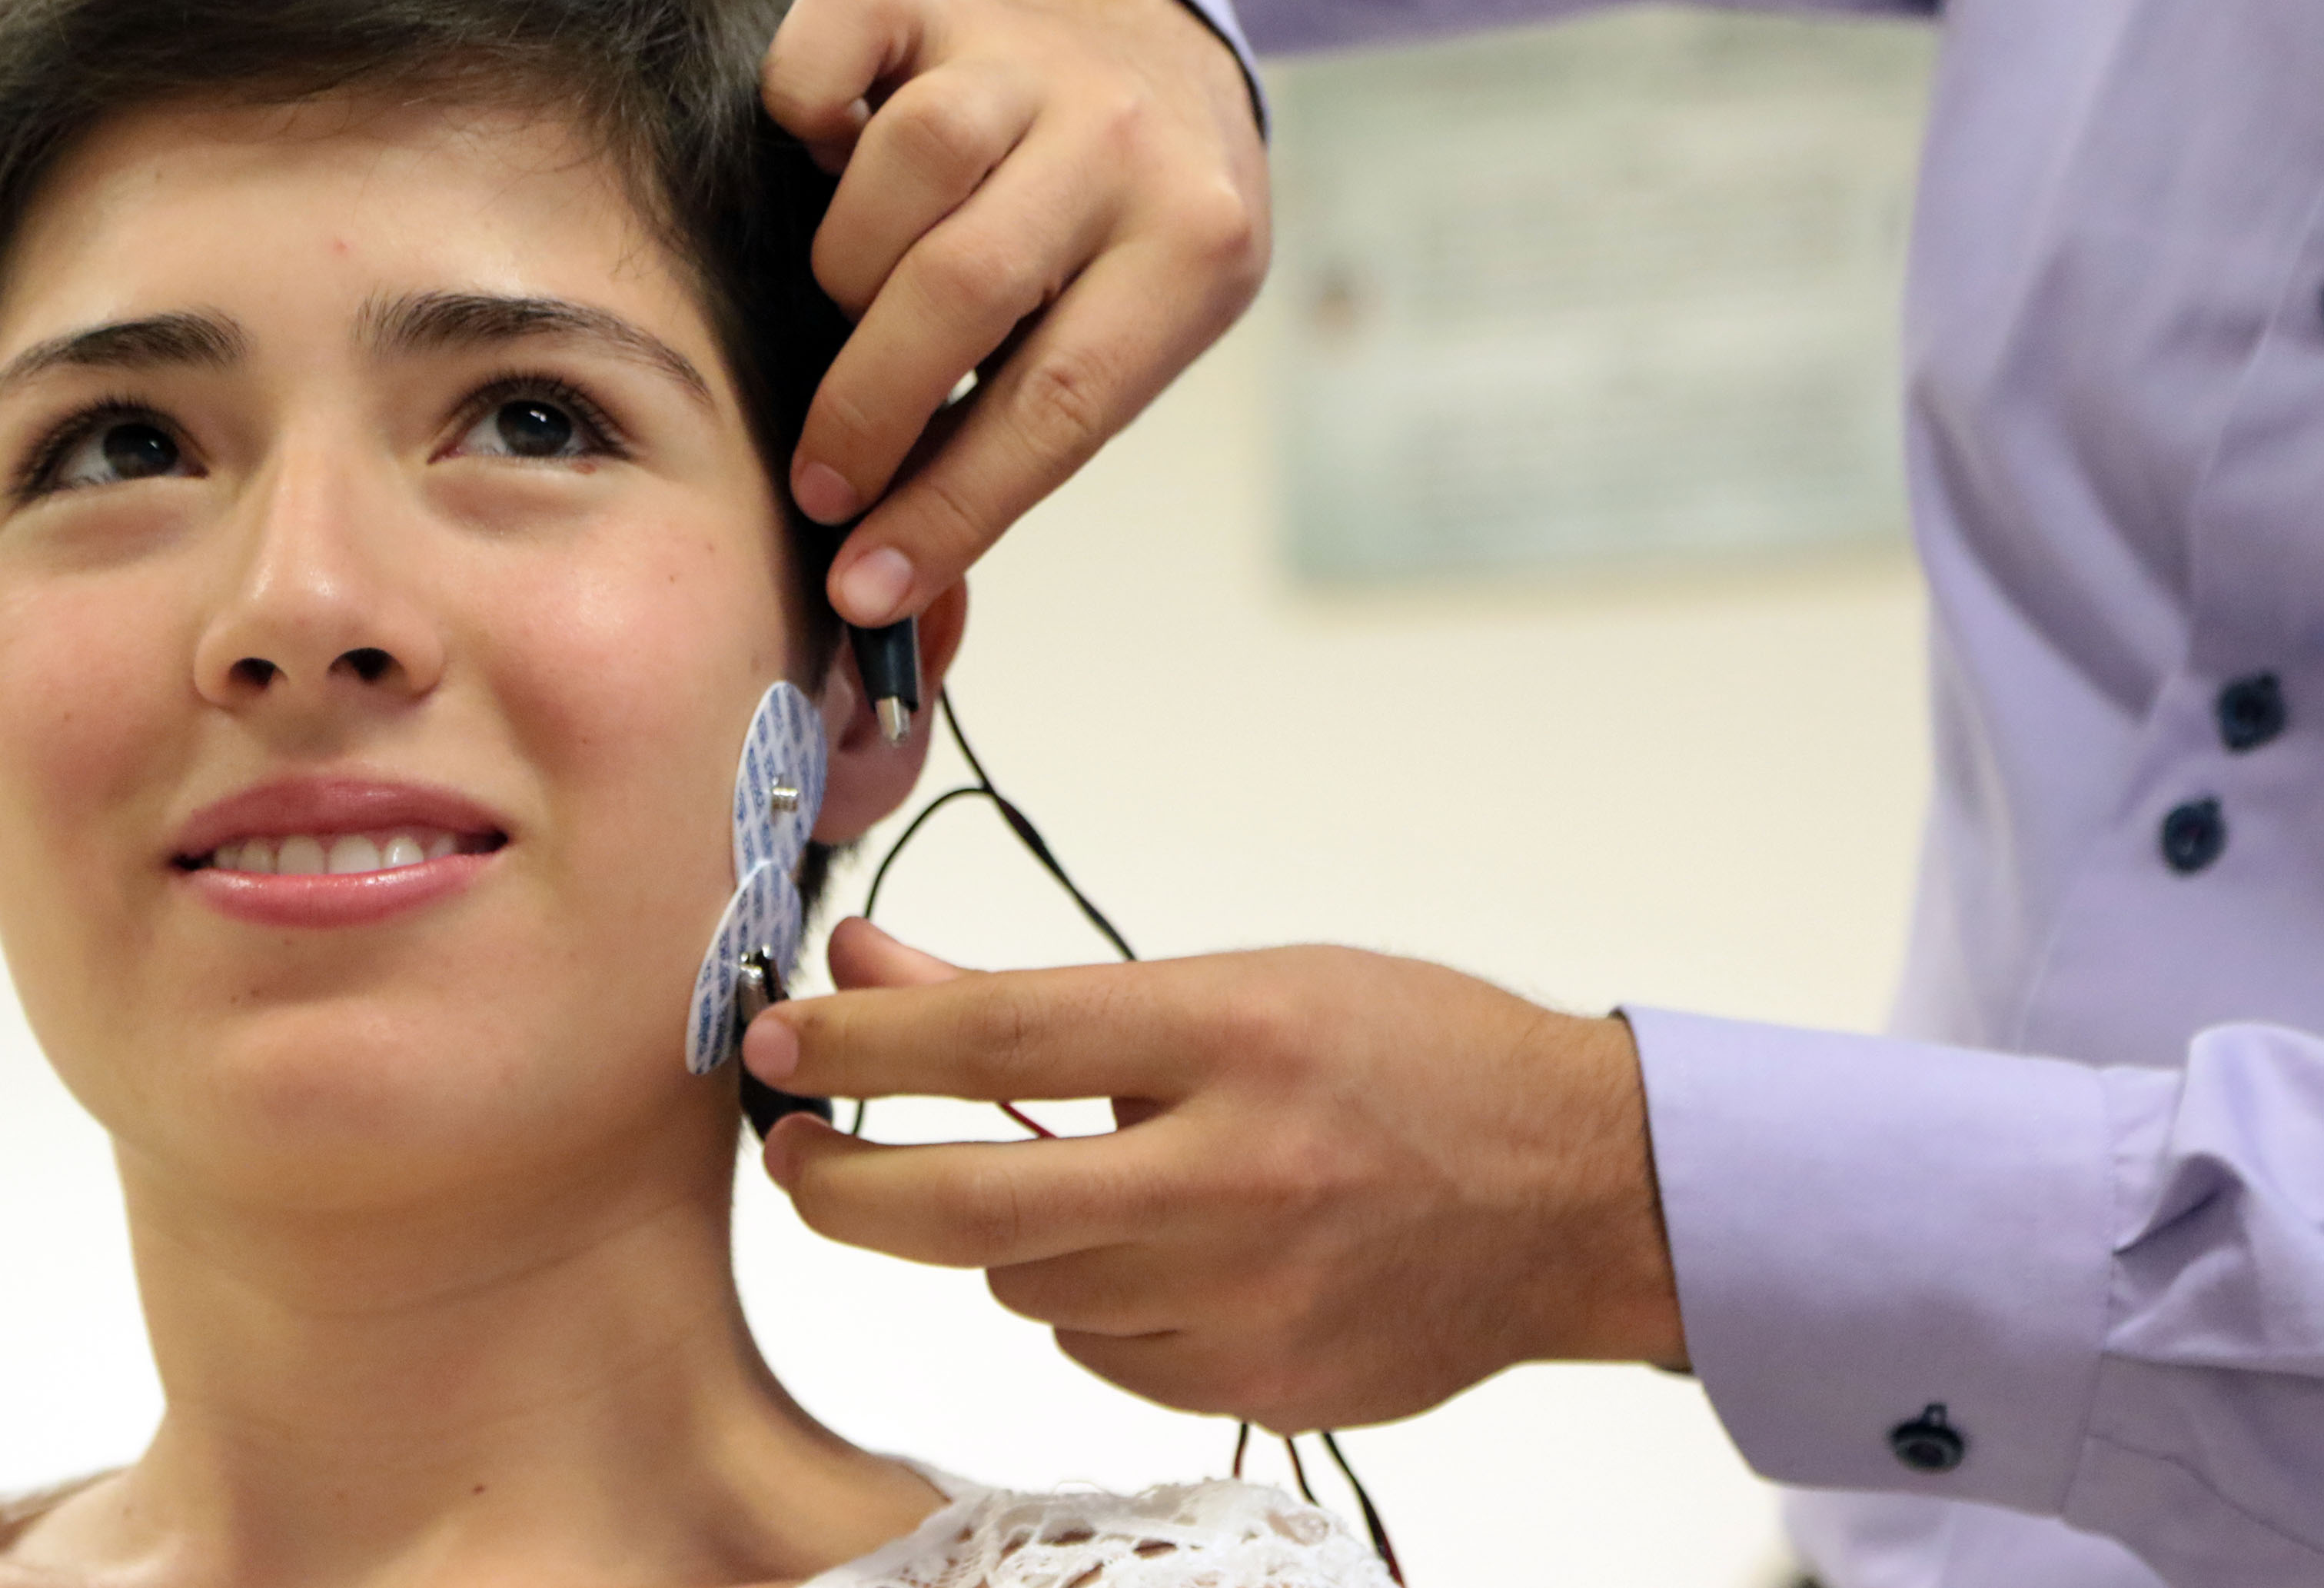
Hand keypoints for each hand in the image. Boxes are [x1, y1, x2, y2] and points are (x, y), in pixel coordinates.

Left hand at [744, 921, 1687, 1432]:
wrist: (1578, 1194)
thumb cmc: (1413, 1059)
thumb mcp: (1232, 984)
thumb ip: (1033, 997)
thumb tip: (870, 971)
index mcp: (1236, 1035)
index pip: (993, 1041)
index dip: (859, 1045)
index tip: (780, 1043)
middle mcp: (1238, 1174)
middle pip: (968, 1208)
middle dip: (844, 1187)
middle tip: (797, 1153)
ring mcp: (1249, 1301)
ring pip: (1022, 1285)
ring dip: (1002, 1234)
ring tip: (1088, 1176)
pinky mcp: (1256, 1388)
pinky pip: (1095, 1348)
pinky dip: (1088, 1299)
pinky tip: (1164, 1251)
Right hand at [762, 0, 1268, 625]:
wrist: (1157, 70)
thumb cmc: (1119, 250)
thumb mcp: (1121, 344)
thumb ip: (1018, 444)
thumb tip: (888, 584)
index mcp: (1191, 250)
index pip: (1060, 404)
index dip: (952, 508)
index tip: (867, 586)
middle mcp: (1117, 142)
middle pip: (967, 283)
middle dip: (873, 409)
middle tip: (824, 483)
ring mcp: (1023, 60)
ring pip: (907, 159)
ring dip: (848, 267)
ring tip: (850, 310)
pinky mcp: (938, 4)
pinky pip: (845, 22)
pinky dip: (801, 91)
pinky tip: (809, 150)